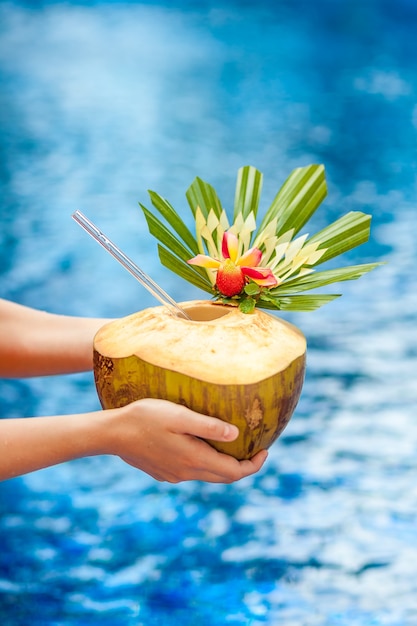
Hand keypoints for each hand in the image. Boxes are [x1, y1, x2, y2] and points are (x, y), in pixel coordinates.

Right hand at [104, 398, 267, 482]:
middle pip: (224, 477)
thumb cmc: (145, 417)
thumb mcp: (179, 415)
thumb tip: (235, 434)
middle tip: (255, 449)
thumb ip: (208, 425)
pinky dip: (205, 463)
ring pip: (207, 475)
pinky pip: (191, 472)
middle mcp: (186, 473)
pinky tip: (201, 446)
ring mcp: (173, 475)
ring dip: (223, 465)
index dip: (253, 465)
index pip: (234, 473)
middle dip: (243, 466)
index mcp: (195, 459)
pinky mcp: (162, 473)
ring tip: (231, 445)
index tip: (265, 451)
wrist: (112, 433)